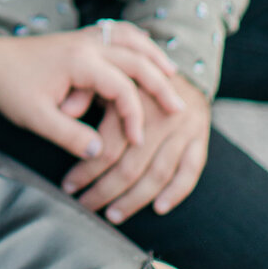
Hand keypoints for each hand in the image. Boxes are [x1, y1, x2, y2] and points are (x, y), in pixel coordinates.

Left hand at [0, 23, 184, 161]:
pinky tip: (147, 55)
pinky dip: (138, 43)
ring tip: (173, 77)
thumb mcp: (35, 118)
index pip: (120, 86)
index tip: (138, 140)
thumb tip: (100, 152)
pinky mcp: (82, 39)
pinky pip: (119, 34)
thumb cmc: (9, 88)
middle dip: (160, 84)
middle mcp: (87, 44)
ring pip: (131, 40)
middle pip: (136, 58)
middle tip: (179, 108)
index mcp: (78, 60)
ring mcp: (85, 37)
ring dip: (153, 58)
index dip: (133, 115)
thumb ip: (68, 135)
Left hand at [62, 72, 209, 223]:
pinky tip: (159, 208)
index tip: (68, 186)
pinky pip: (192, 169)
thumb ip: (81, 93)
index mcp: (133, 94)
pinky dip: (176, 192)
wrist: (179, 54)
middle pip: (131, 165)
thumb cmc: (125, 68)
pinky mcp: (202, 134)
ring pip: (158, 172)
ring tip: (112, 214)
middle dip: (105, 191)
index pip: (108, 146)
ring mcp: (185, 125)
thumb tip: (66, 113)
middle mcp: (162, 112)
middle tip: (85, 205)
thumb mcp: (98, 71)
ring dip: (134, 199)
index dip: (85, 170)